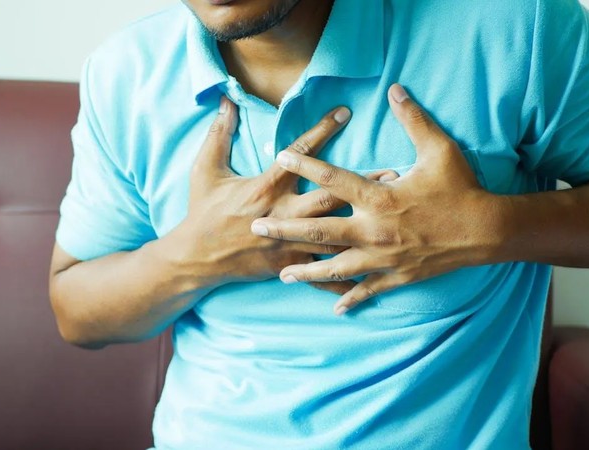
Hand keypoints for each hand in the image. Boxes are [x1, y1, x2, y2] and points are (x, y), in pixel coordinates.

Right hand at [171, 96, 396, 294]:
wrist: (195, 257)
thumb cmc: (201, 211)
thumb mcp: (204, 170)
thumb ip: (219, 135)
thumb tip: (226, 102)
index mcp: (264, 188)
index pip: (299, 155)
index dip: (321, 131)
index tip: (344, 112)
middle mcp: (282, 214)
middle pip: (329, 197)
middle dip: (362, 185)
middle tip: (393, 173)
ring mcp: (288, 242)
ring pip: (334, 234)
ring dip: (365, 224)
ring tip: (393, 216)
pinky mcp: (289, 264)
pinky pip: (322, 271)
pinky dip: (347, 274)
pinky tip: (374, 274)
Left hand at [250, 84, 500, 314]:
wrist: (486, 230)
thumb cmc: (461, 188)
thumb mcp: (439, 149)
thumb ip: (413, 119)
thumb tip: (396, 90)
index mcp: (379, 198)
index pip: (333, 179)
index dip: (304, 166)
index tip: (279, 158)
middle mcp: (373, 230)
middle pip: (319, 231)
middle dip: (284, 230)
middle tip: (256, 228)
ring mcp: (382, 257)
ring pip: (335, 268)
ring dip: (306, 272)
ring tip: (282, 275)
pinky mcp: (396, 276)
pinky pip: (367, 290)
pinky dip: (350, 299)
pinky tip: (333, 309)